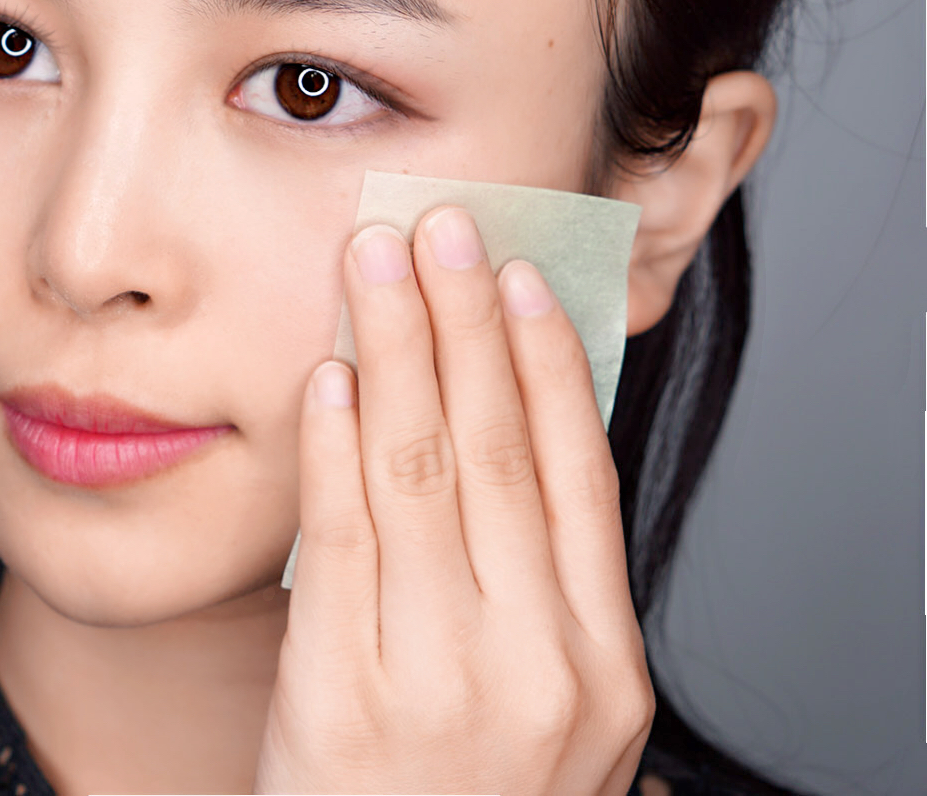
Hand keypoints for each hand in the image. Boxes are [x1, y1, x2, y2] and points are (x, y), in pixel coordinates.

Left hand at [255, 206, 654, 795]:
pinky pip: (339, 539)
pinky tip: (329, 374)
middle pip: (497, 453)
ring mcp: (437, 680)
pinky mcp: (339, 696)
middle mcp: (535, 665)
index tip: (519, 276)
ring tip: (375, 264)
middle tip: (438, 227)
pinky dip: (334, 445)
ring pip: (419, 474)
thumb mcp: (546, 706)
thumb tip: (508, 422)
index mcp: (603, 662)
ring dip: (396, 351)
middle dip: (464, 324)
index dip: (547, 364)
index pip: (578, 476)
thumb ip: (537, 586)